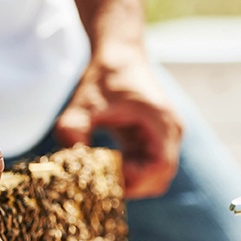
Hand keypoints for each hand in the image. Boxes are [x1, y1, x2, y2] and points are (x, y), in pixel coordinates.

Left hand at [54, 54, 182, 198]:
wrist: (119, 54)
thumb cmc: (103, 76)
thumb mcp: (83, 103)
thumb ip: (73, 129)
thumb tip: (69, 160)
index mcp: (160, 121)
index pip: (160, 167)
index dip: (135, 179)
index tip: (107, 176)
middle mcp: (170, 131)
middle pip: (160, 177)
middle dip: (131, 186)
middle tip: (101, 184)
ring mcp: (166, 136)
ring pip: (154, 175)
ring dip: (130, 181)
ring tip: (102, 174)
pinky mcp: (155, 138)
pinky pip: (147, 166)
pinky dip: (129, 172)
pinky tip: (105, 166)